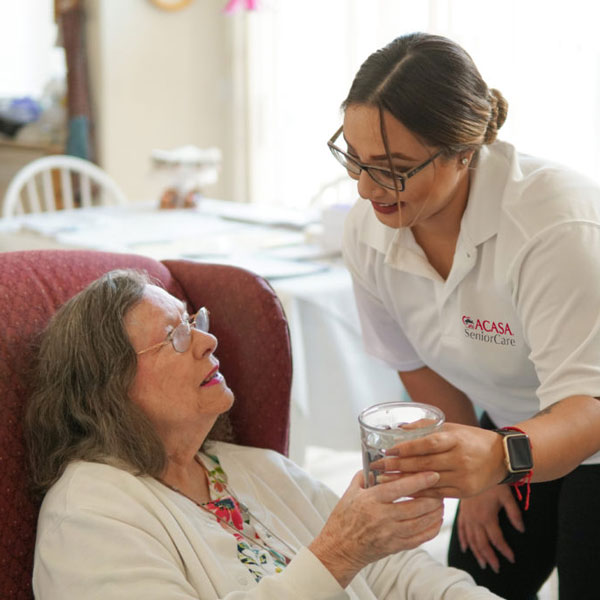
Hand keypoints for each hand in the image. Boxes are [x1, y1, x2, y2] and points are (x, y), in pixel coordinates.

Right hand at [309, 470, 443, 587]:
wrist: (338, 549)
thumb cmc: (343, 518)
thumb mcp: (350, 492)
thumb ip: (365, 476)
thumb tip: (378, 464)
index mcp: (371, 500)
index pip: (399, 488)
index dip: (419, 481)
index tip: (433, 474)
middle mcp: (382, 517)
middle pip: (416, 507)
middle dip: (433, 497)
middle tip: (441, 489)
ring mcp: (390, 534)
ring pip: (421, 523)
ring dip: (435, 513)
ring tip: (441, 503)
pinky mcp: (394, 547)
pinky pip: (419, 539)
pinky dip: (431, 529)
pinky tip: (436, 521)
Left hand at [375, 423, 506, 497]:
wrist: (502, 458)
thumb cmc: (471, 439)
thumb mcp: (452, 427)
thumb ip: (426, 427)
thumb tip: (400, 428)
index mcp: (456, 440)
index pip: (428, 444)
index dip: (407, 447)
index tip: (389, 450)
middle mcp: (460, 459)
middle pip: (424, 464)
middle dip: (397, 466)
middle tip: (377, 466)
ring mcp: (463, 478)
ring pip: (428, 481)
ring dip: (403, 481)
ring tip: (384, 480)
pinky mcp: (464, 492)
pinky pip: (437, 494)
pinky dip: (419, 492)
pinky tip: (403, 491)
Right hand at [457, 485, 523, 573]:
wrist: (473, 468)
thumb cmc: (493, 481)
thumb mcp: (507, 495)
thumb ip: (514, 513)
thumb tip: (522, 530)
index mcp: (486, 516)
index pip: (496, 539)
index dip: (505, 550)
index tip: (512, 558)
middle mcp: (475, 519)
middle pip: (482, 543)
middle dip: (489, 557)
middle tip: (496, 569)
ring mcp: (466, 516)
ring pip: (470, 539)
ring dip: (477, 553)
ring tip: (483, 564)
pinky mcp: (461, 511)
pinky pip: (460, 529)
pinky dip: (463, 540)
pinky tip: (466, 548)